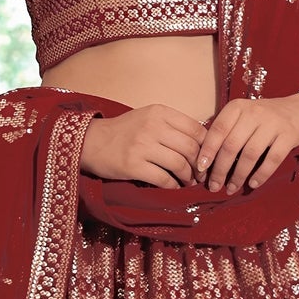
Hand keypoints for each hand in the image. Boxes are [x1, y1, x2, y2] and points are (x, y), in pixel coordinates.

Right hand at [78, 103, 206, 186]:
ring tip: (188, 182)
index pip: (196, 129)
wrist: (91, 141)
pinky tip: (173, 186)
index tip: (207, 158)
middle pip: (191, 148)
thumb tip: (202, 143)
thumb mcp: (148, 118)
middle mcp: (153, 126)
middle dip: (200, 165)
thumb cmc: (124, 131)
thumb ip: (172, 126)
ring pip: (179, 164)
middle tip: (200, 175)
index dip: (207, 147)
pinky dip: (173, 185)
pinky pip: (163, 178)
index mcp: (160, 112)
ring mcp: (142, 146)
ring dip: (188, 177)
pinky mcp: (133, 165)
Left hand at [195, 93, 298, 193]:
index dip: (207, 151)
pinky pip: (273, 159)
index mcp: (238, 107)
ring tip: (231, 188)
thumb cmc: (264, 118)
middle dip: (220, 170)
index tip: (200, 169)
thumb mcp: (243, 116)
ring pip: (250, 154)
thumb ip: (226, 131)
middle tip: (214, 186)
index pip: (217, 130)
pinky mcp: (289, 135)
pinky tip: (253, 184)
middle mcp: (254, 112)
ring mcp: (273, 123)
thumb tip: (203, 160)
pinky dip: (261, 174)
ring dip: (238, 175)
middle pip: (231, 145)